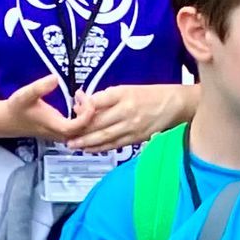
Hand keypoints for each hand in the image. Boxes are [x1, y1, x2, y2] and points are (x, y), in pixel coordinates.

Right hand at [0, 74, 92, 143]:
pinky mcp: (60, 133)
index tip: (79, 94)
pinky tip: (78, 105)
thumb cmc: (16, 108)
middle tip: (83, 95)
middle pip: (86, 131)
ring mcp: (61, 135)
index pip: (79, 126)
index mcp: (54, 126)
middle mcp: (60, 134)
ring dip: (88, 116)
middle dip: (91, 112)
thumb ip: (40, 87)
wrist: (7, 120)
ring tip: (81, 99)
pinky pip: (79, 131)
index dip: (86, 110)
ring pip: (84, 132)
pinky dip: (84, 118)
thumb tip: (55, 77)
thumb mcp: (25, 94)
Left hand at [67, 83, 194, 151]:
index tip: (72, 112)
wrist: (175, 105)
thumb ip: (105, 98)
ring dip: (86, 143)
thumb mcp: (127, 89)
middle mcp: (126, 110)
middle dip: (79, 131)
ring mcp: (130, 127)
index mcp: (123, 94)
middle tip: (65, 136)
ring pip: (103, 137)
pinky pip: (112, 145)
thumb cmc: (150, 95)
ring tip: (73, 145)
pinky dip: (98, 148)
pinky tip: (88, 149)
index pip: (97, 102)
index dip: (82, 108)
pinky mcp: (134, 138)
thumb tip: (83, 103)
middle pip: (97, 123)